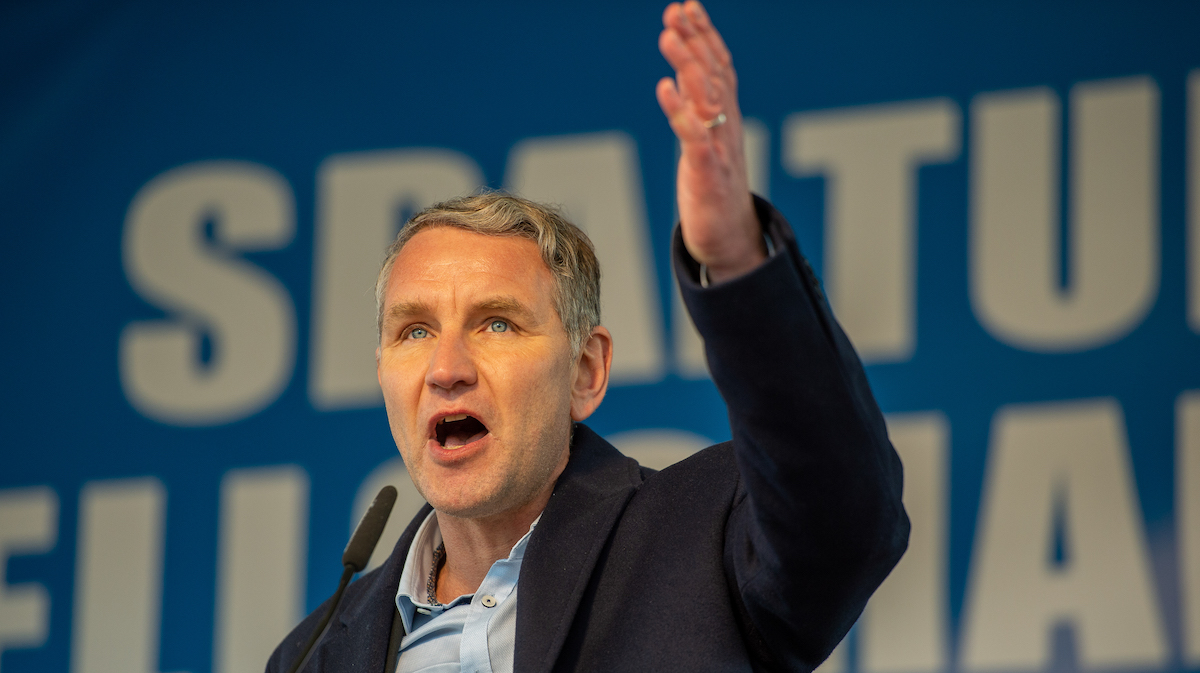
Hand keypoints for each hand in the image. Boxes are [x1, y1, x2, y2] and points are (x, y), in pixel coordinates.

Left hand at [657, 0, 764, 282]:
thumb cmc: (714, 188)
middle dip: (694, 39)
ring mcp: (719, 147)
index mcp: (726, 116)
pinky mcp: (708, 171)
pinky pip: (694, 136)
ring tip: (668, 36)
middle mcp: (726, 125)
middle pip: (712, 73)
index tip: (688, 6)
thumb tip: (682, 75)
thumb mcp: (706, 141)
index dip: (705, 34)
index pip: (718, 66)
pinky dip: (679, 110)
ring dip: (686, 64)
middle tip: (676, 10)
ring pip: (705, 97)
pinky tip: (663, 88)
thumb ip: (697, 108)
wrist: (729, 237)